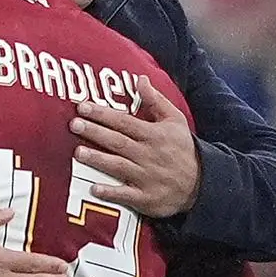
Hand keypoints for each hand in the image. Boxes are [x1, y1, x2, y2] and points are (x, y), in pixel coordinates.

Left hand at [69, 75, 199, 217]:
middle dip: (95, 132)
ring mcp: (146, 177)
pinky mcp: (146, 198)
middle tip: (74, 125)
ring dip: (98, 159)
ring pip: (119, 166)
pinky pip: (126, 195)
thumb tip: (139, 78)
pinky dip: (111, 193)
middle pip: (118, 141)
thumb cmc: (182, 148)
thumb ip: (155, 100)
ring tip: (78, 153)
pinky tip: (94, 188)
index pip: (124, 121)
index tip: (82, 107)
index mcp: (153, 134)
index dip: (102, 114)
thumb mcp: (175, 119)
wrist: (201, 183)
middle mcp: (148, 154)